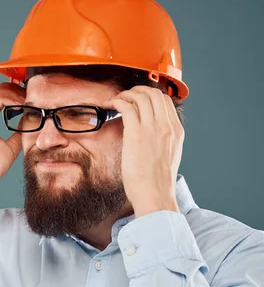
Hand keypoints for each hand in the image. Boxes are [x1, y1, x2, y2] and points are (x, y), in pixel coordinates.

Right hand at [0, 82, 25, 211]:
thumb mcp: (10, 148)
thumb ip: (17, 134)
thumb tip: (29, 121)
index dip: (11, 93)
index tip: (28, 97)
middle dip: (11, 88)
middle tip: (28, 93)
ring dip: (9, 92)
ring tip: (24, 97)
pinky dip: (4, 99)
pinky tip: (17, 104)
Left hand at [102, 86, 183, 217]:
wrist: (155, 195)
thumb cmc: (157, 182)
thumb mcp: (168, 155)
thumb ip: (163, 140)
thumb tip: (150, 132)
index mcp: (176, 132)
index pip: (166, 101)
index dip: (150, 94)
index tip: (138, 98)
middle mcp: (166, 127)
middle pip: (154, 94)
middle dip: (137, 90)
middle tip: (126, 95)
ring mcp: (152, 129)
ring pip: (141, 97)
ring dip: (125, 94)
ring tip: (116, 101)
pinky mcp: (136, 134)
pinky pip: (127, 107)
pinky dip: (117, 101)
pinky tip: (110, 105)